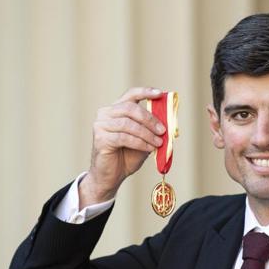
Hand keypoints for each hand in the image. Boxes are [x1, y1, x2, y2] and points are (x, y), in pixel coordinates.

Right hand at [79, 87, 165, 207]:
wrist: (111, 176)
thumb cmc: (127, 156)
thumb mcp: (143, 139)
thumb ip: (151, 129)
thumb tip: (168, 122)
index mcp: (115, 110)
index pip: (130, 95)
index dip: (145, 92)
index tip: (160, 94)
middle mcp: (105, 114)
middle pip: (131, 108)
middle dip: (150, 119)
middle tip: (163, 130)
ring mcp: (100, 125)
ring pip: (128, 124)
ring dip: (147, 133)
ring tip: (158, 142)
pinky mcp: (100, 139)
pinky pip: (124, 137)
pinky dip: (140, 142)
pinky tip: (149, 148)